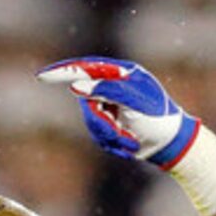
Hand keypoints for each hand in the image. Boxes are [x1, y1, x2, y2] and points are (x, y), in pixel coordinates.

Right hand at [36, 57, 198, 165]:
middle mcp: (113, 87)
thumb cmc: (158, 118)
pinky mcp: (112, 125)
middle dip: (101, 122)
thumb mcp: (133, 101)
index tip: (42, 77)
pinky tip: (130, 147)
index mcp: (121, 73)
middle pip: (86, 101)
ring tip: (130, 143)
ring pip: (91, 122)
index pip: (86, 68)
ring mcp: (111, 107)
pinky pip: (98, 135)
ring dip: (109, 136)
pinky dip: (112, 144)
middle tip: (119, 134)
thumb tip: (75, 85)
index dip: (63, 72)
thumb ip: (105, 90)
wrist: (173, 145)